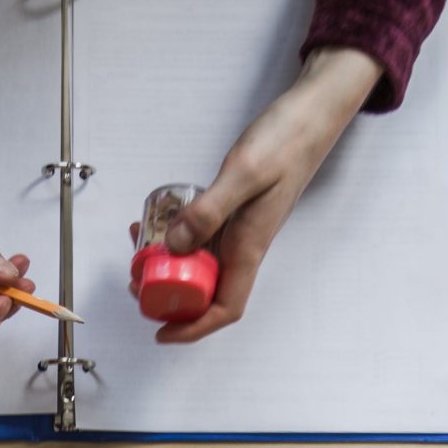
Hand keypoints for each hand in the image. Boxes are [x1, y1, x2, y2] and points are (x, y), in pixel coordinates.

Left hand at [154, 46, 381, 343]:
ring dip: (167, 267)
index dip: (193, 328)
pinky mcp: (233, 211)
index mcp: (250, 247)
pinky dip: (175, 237)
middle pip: (205, 292)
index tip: (162, 332)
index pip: (224, 307)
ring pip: (199, 264)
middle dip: (168, 296)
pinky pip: (200, 236)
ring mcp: (238, 229)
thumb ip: (208, 211)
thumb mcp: (244, 173)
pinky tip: (156, 222)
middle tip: (135, 281)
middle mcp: (244, 245)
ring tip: (138, 251)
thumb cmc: (287, 142)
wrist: (311, 114)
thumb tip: (174, 248)